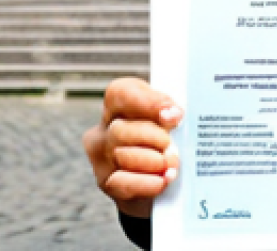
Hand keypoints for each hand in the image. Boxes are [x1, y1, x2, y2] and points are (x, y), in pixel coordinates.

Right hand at [83, 77, 182, 218]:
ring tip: (171, 164)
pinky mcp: (107, 183)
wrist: (159, 178)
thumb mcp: (168, 116)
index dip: (148, 102)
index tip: (175, 113)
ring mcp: (101, 158)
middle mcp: (103, 129)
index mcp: (117, 104)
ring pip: (122, 156)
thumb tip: (173, 113)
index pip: (120, 93)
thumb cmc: (166, 137)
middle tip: (172, 146)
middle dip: (153, 138)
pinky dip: (148, 182)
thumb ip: (169, 110)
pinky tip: (163, 180)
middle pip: (120, 129)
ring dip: (153, 161)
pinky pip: (123, 183)